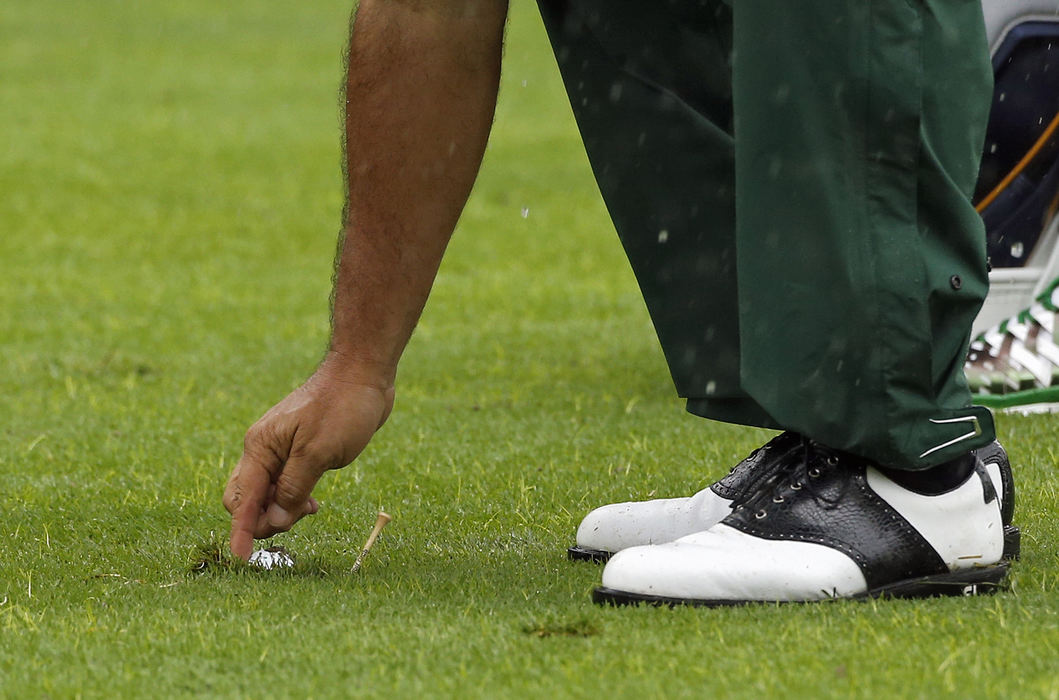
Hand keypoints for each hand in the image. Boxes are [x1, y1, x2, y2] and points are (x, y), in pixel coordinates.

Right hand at [223, 356, 394, 559]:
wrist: (362, 373)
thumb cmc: (342, 407)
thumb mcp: (319, 453)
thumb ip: (294, 488)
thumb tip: (274, 520)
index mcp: (260, 448)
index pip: (242, 500)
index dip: (241, 531)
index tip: (241, 558)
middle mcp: (264, 449)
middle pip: (247, 499)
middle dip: (262, 520)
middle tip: (295, 524)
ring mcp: (280, 450)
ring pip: (267, 493)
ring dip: (280, 510)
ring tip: (310, 510)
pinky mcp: (299, 451)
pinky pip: (284, 484)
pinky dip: (291, 499)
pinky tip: (311, 504)